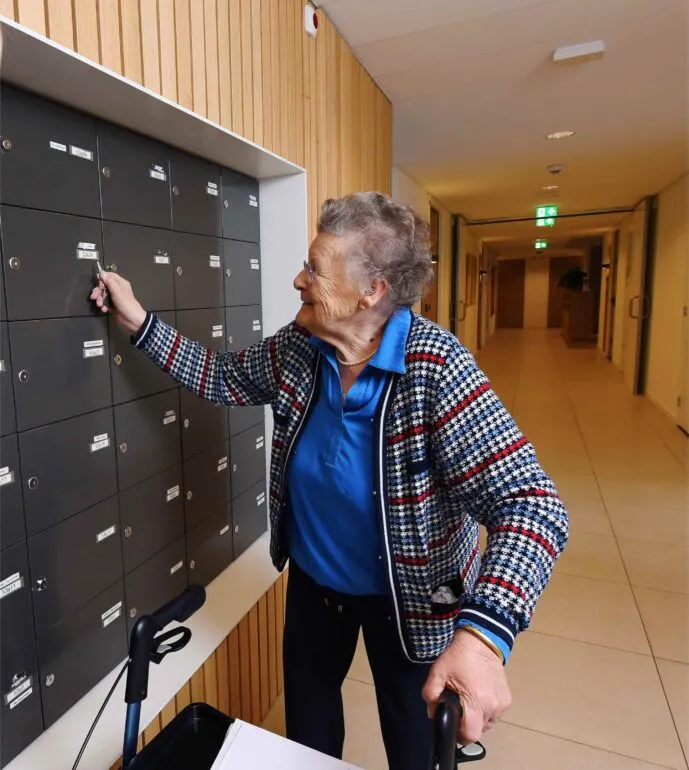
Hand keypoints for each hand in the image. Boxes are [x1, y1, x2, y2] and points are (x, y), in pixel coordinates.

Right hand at [90, 271, 146, 335]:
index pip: (109, 276)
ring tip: (100, 305)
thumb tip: (102, 273)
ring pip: (103, 295)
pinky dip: (103, 305)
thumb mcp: (117, 291)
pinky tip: (104, 309)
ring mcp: (115, 297)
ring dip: (99, 299)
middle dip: (98, 291)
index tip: (99, 285)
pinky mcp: (113, 305)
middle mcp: (118, 289)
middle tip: (94, 297)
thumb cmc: (126, 304)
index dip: (102, 279)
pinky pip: (105, 303)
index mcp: (121, 283)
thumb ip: (109, 281)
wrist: (132, 320)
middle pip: (104, 286)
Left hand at [422, 628, 511, 744]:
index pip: (470, 735)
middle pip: (478, 730)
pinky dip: (487, 709)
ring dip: (478, 717)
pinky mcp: (507, 700)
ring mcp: (502, 705)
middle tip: (459, 708)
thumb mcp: (437, 672)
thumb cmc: (458, 657)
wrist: (481, 641)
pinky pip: (495, 714)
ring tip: (470, 699)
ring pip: (487, 723)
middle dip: (467, 724)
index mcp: (475, 701)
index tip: (453, 723)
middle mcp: (492, 707)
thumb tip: (433, 712)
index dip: (459, 734)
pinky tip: (480, 694)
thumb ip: (430, 695)